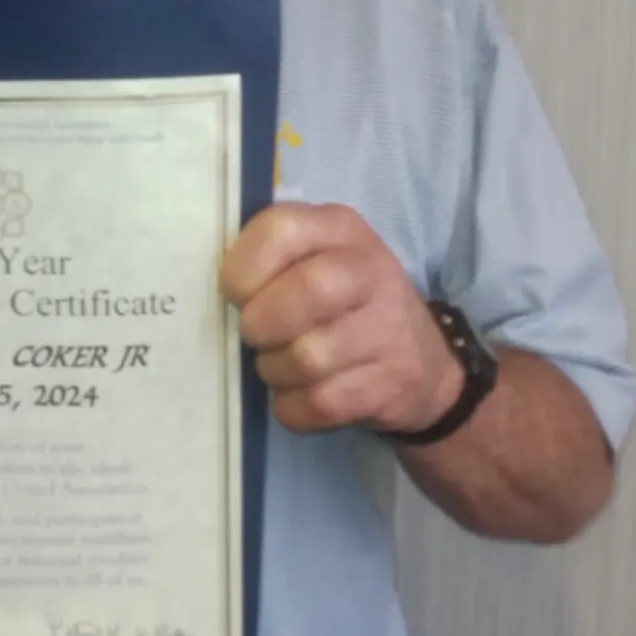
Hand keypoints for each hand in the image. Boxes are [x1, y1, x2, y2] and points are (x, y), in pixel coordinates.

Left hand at [219, 204, 461, 435]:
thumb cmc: (341, 303)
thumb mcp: (314, 258)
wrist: (424, 364)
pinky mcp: (391, 384)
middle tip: (256, 334)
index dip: (243, 268)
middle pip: (308, 291)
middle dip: (263, 323)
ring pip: (308, 358)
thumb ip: (268, 259)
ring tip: (280, 364)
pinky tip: (300, 394)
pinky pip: (319, 404)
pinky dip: (294, 407)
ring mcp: (388, 329)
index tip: (235, 295)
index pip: (281, 229)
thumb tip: (211, 289)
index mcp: (340, 228)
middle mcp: (371, 270)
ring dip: (275, 370)